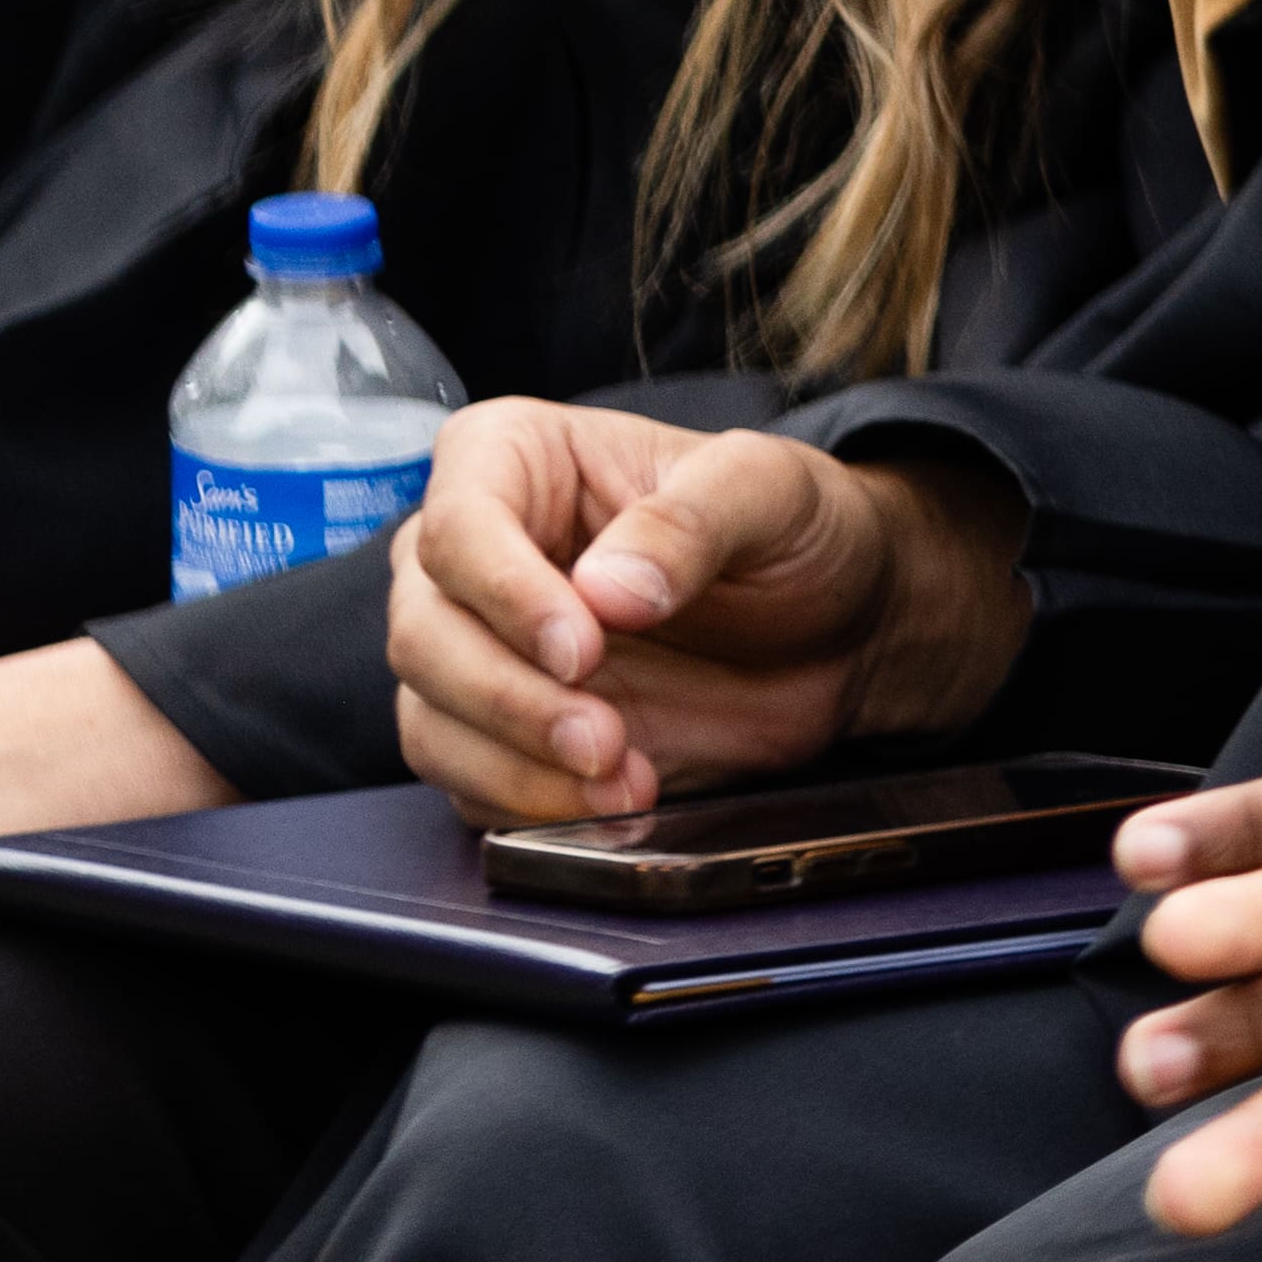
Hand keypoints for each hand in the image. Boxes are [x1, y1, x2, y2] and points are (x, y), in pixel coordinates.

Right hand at [383, 403, 1030, 825]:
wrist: (837, 627)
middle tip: (605, 737)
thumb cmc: (794, 529)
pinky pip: (467, 781)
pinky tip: (612, 798)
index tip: (583, 648)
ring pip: (429, 719)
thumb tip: (607, 589)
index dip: (506, 595)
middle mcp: (474, 554)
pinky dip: (530, 803)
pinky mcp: (500, 732)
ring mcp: (479, 647)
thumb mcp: (770, 491)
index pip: (457, 526)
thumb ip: (692, 521)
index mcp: (514, 459)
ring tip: (623, 779)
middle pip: (423, 634)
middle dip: (509, 700)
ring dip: (517, 765)